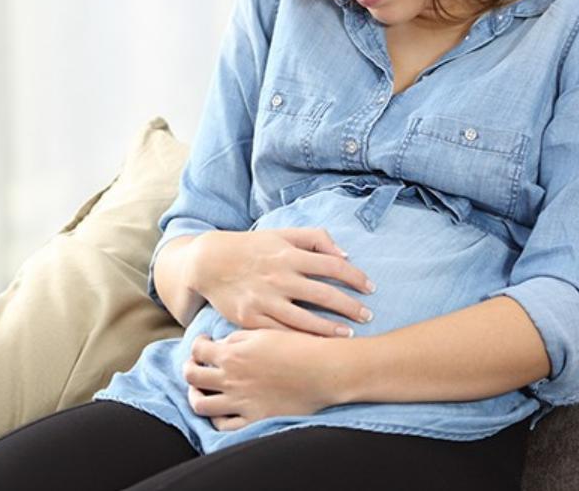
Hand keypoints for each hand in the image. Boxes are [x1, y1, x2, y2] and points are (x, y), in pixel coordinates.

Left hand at [183, 328, 339, 430]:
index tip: (204, 343)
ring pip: (200, 404)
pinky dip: (217, 418)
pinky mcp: (254, 419)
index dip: (197, 345)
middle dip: (189, 368)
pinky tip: (221, 410)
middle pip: (191, 376)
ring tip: (202, 391)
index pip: (197, 350)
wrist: (322, 370)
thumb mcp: (263, 332)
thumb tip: (222, 345)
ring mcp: (240, 401)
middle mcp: (230, 378)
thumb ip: (237, 338)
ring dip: (196, 395)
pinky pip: (224, 425)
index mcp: (232, 354)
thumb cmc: (297, 346)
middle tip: (196, 365)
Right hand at [191, 227, 374, 337]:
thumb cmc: (250, 247)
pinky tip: (317, 345)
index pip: (333, 266)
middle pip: (325, 295)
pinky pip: (282, 333)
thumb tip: (345, 255)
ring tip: (349, 335)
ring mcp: (264, 300)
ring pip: (306, 319)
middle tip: (368, 316)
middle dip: (351, 307)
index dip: (356, 277)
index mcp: (288, 254)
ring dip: (332, 329)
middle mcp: (279, 277)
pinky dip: (302, 340)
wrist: (208, 262)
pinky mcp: (250, 319)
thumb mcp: (281, 233)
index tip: (370, 288)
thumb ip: (315, 238)